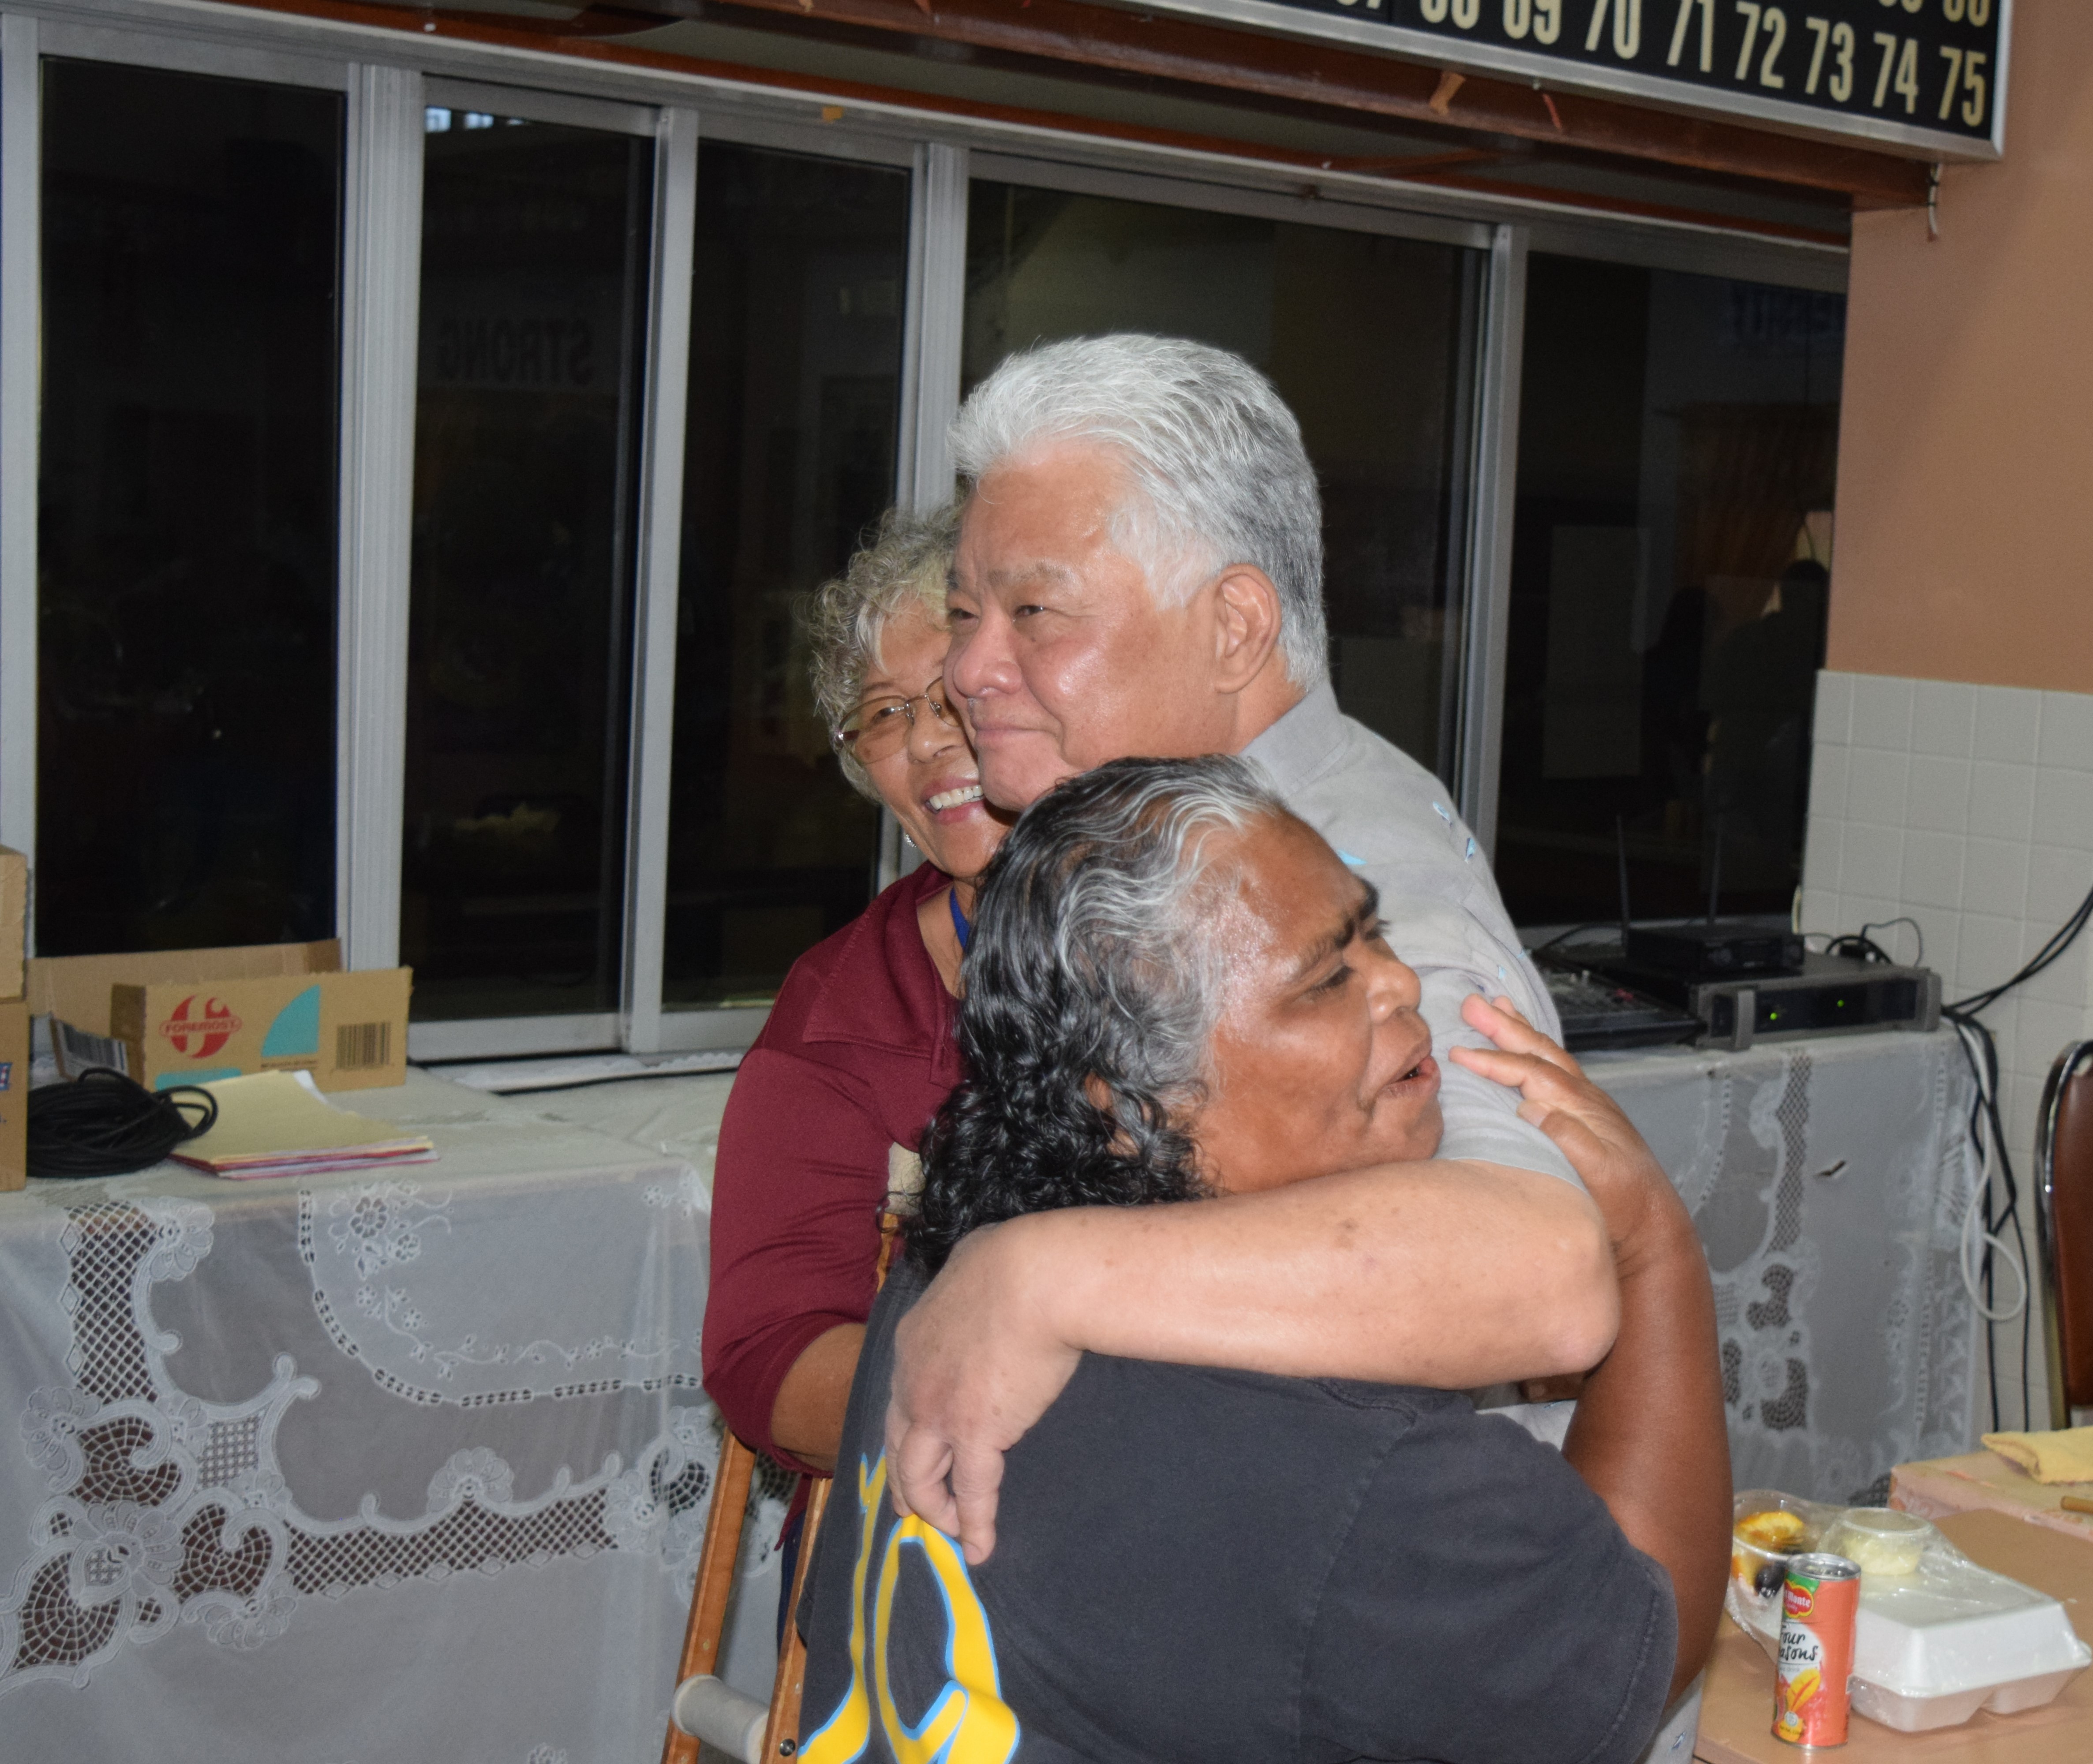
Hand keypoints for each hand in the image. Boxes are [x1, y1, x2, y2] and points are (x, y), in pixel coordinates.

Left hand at [882, 1218, 1079, 1563]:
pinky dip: (974, 1524)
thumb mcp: (973, 1262)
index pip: (900, 1397)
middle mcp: (912, 1381)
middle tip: (910, 1507)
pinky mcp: (975, 1434)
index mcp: (911, 1340)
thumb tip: (983, 1266)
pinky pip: (972, 1491)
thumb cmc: (1016, 1261)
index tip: (909, 1450)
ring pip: (919, 1475)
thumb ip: (969, 1278)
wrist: (1037, 1277)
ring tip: (946, 1531)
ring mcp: (939, 1411)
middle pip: (898, 1443)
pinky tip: (980, 1548)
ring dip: (932, 1507)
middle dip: (903, 1479)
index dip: (905, 1429)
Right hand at [1447, 996, 1696, 1278]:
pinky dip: (1534, 1052)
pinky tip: (1526, 1048)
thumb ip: (1568, 1137)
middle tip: (1473, 1003)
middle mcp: (1582, 1097)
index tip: (1458, 1053)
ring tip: (1499, 1007)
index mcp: (1579, 1105)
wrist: (1651, 1222)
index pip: (1529, 1072)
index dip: (1492, 1061)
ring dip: (1520, 1030)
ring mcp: (1583, 1104)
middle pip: (1538, 1051)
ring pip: (1546, 1056)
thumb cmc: (1624, 1202)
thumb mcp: (1597, 1172)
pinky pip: (1553, 1070)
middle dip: (1504, 1026)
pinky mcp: (1582, 1116)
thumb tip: (1531, 1105)